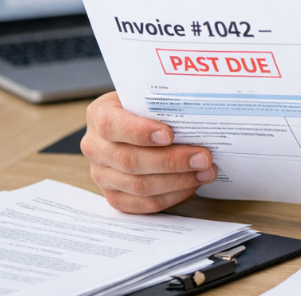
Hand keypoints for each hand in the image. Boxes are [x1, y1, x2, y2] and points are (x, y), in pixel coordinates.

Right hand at [81, 91, 216, 212]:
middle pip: (130, 160)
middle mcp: (95, 148)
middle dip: (171, 161)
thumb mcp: (146, 97)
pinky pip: (144, 204)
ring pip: (139, 186)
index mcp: (99, 115)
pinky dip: (172, 196)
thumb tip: (196, 115)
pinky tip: (192, 184)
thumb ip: (162, 104)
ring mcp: (102, 175)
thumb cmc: (144, 109)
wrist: (132, 125)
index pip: (112, 125)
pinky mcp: (115, 196)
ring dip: (178, 181)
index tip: (169, 135)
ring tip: (205, 172)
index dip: (140, 132)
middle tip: (203, 158)